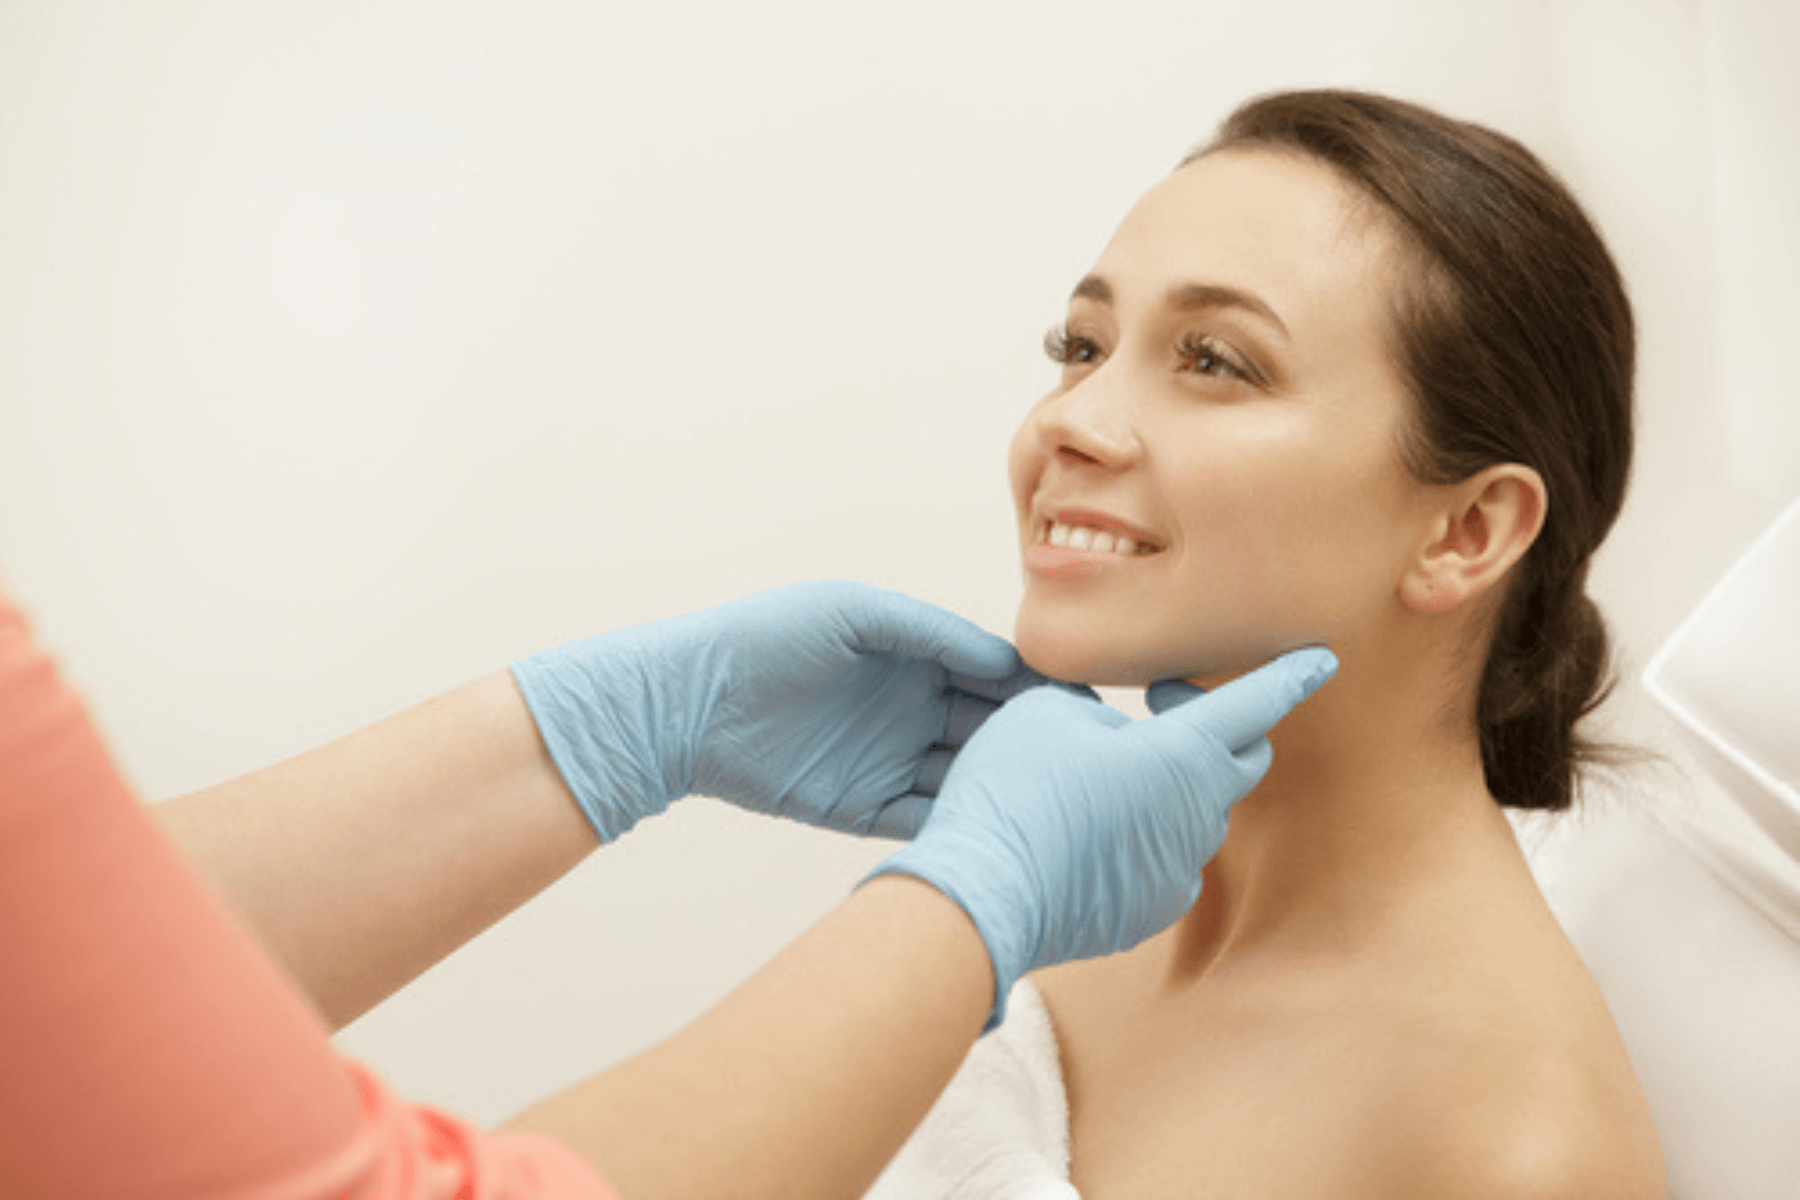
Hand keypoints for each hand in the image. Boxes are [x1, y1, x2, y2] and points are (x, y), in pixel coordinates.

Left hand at [511, 581, 1036, 840]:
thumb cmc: (767, 638)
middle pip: (990, 728)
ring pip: (965, 777)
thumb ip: (928, 629)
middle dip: (1033, 742)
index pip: (994, 672)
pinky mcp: (864, 808)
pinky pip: (923, 819)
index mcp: (916, 657)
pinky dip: (958, 825)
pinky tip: (997, 831)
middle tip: (1085, 759)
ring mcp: (892, 761)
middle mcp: (912, 710)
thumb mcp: (853, 612)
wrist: (689, 702)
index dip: (1037, 685)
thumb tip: (1004, 656)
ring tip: (1050, 802)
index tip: (1084, 701)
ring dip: (1002, 788)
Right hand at [868, 647, 1337, 1026]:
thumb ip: (1101, 716)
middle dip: (1217, 728)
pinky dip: (1142, 838)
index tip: (1320, 660)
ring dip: (1167, 788)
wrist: (982, 895)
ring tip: (1099, 781)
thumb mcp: (1049, 714)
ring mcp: (1180, 870)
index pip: (1255, 703)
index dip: (1288, 676)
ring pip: (1195, 813)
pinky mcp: (1151, 911)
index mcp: (1184, 754)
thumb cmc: (1015, 791)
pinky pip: (1164, 861)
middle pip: (1240, 760)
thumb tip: (1115, 744)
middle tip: (1160, 709)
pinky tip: (1088, 836)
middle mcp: (1199, 814)